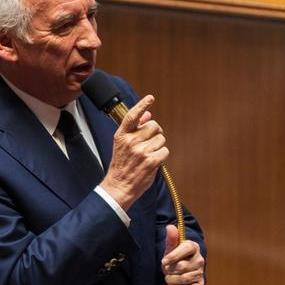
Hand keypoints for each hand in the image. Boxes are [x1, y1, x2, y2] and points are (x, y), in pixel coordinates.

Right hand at [100, 95, 167, 210]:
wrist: (119, 186)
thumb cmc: (122, 166)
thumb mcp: (123, 145)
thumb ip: (135, 129)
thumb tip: (147, 115)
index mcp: (121, 135)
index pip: (132, 116)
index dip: (142, 105)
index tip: (150, 98)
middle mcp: (131, 141)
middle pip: (154, 126)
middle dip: (156, 134)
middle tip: (150, 143)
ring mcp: (141, 151)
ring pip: (161, 139)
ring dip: (159, 146)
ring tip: (148, 155)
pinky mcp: (150, 161)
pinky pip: (165, 151)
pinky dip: (162, 156)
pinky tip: (153, 162)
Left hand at [162, 225, 204, 284]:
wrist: (180, 276)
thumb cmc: (174, 260)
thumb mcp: (170, 249)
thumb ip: (171, 239)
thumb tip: (170, 227)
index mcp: (193, 247)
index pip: (185, 249)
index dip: (173, 256)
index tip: (164, 261)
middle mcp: (199, 260)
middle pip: (181, 266)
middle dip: (169, 270)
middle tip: (166, 270)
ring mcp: (200, 273)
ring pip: (183, 279)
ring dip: (170, 280)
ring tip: (168, 278)